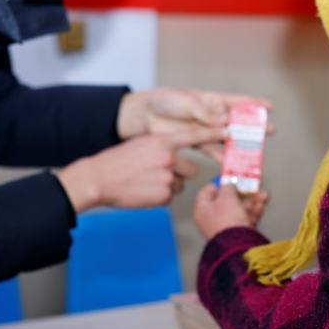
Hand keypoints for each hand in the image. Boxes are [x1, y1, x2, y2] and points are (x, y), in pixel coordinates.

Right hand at [57, 125, 224, 212]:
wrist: (98, 179)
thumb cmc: (116, 162)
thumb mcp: (140, 145)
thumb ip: (161, 148)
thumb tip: (174, 157)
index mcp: (162, 142)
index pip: (194, 135)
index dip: (214, 133)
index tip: (229, 131)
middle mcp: (168, 158)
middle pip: (190, 170)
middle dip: (179, 174)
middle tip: (156, 174)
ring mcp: (167, 178)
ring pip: (179, 185)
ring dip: (168, 186)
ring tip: (146, 183)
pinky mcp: (163, 195)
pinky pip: (169, 198)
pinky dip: (158, 197)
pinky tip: (143, 192)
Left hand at [117, 88, 272, 161]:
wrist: (144, 116)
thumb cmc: (165, 101)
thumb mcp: (187, 102)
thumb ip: (206, 114)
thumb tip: (225, 123)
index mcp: (212, 99)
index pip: (237, 101)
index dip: (253, 103)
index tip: (269, 107)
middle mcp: (212, 115)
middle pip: (236, 122)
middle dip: (253, 127)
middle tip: (268, 132)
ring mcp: (205, 129)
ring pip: (226, 139)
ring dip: (239, 145)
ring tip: (252, 153)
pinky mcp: (195, 142)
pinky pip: (212, 150)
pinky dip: (220, 156)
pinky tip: (229, 163)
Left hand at [193, 183, 269, 240]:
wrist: (238, 246)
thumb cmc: (227, 221)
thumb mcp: (226, 196)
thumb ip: (228, 186)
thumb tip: (229, 185)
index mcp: (203, 209)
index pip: (208, 191)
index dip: (219, 183)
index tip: (229, 177)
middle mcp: (212, 219)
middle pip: (227, 200)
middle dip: (241, 192)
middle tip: (250, 186)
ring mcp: (225, 227)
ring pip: (239, 209)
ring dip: (252, 201)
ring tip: (263, 195)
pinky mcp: (238, 234)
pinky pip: (246, 219)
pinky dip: (254, 212)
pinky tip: (261, 205)